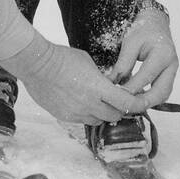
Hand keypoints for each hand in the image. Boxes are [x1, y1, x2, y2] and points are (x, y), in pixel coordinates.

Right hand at [4, 32, 144, 124]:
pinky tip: (83, 103)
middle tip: (120, 101)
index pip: (126, 102)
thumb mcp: (88, 62)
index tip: (142, 103)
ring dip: (103, 114)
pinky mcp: (64, 116)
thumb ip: (100, 78)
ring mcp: (76, 112)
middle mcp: (90, 104)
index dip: (137, 104)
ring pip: (98, 121)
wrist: (37, 65)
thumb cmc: (63, 58)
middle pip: (114, 115)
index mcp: (98, 88)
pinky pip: (82, 120)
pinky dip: (87, 114)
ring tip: (100, 103)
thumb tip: (106, 84)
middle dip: (120, 109)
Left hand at [110, 5, 178, 104]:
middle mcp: (172, 64)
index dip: (131, 89)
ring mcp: (173, 71)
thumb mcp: (130, 43)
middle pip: (161, 92)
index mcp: (162, 53)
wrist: (155, 23)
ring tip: (129, 105)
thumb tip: (111, 84)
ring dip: (148, 103)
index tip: (116, 96)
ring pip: (163, 95)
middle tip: (125, 108)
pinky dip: (150, 98)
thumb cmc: (142, 30)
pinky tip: (136, 99)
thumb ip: (122, 64)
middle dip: (143, 103)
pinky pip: (162, 92)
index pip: (146, 77)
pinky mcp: (169, 75)